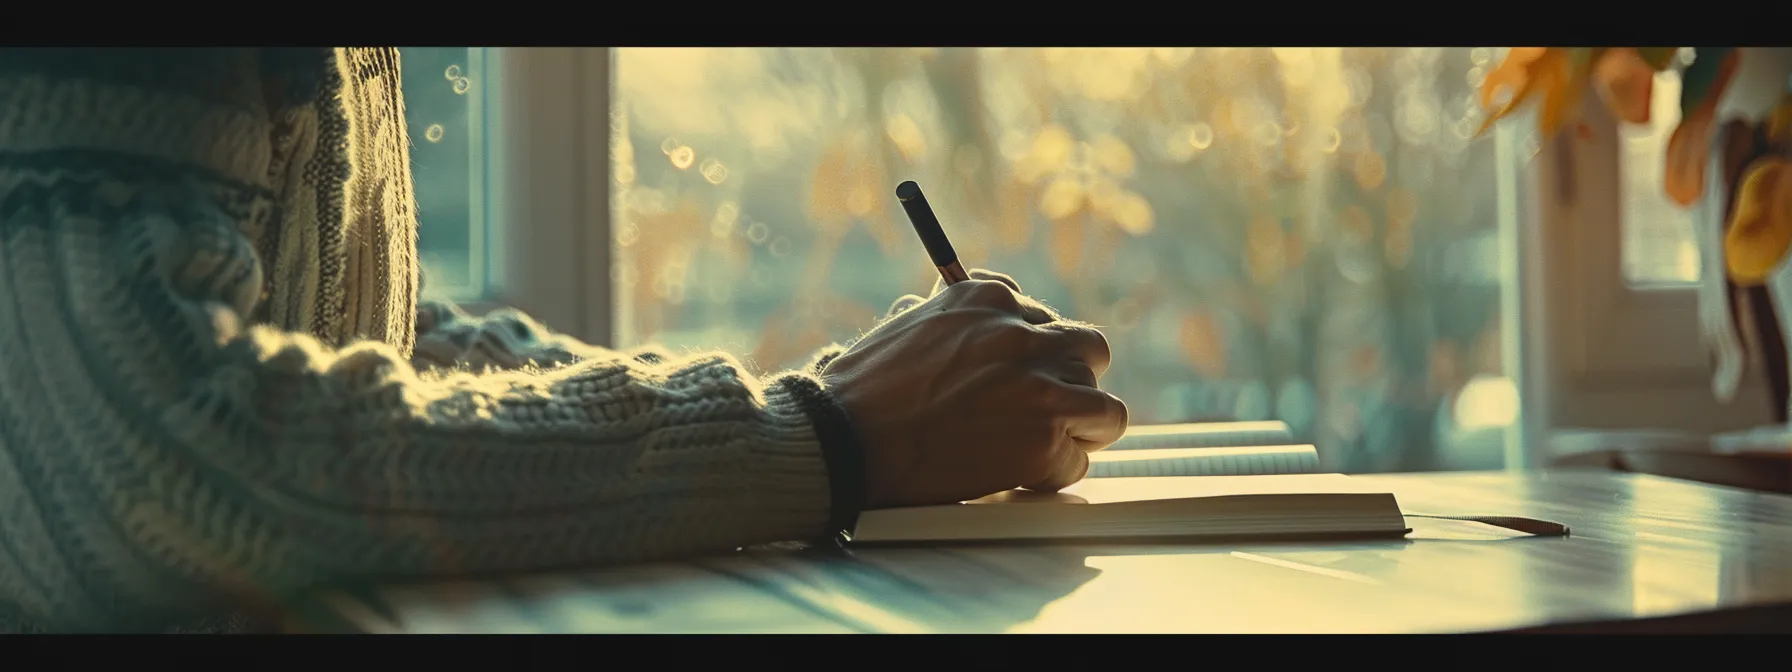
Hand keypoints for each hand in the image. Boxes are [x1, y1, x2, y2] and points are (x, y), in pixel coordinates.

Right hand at [822, 269, 1126, 508]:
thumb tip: (972, 317)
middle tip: (1045, 410)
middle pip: (1087, 350)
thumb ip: (951, 316)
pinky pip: (1079, 460)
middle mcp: (1020, 333)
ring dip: (1081, 430)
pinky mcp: (1042, 439)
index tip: (1020, 374)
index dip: (1035, 351)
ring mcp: (1037, 387)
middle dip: (1069, 382)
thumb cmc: (861, 392)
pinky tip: (1021, 477)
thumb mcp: (906, 324)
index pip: (1043, 315)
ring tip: (1049, 447)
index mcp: (986, 297)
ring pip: (1104, 406)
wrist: (842, 442)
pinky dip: (1056, 474)